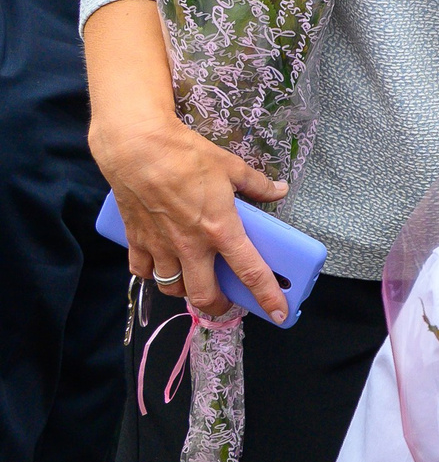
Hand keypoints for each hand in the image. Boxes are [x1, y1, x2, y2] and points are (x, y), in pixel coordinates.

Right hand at [86, 2, 288, 320]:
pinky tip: (158, 267)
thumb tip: (279, 189)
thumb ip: (257, 184)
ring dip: (184, 292)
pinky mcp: (135, 238)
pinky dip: (150, 274)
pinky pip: (141, 270)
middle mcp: (190, 245)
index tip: (279, 315)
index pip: (250, 273)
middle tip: (226, 301)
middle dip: (217, 306)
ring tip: (193, 284)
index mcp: (220, 230)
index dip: (267, 297)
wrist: (135, 146)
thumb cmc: (185, 154)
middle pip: (203, 295)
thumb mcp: (231, 167)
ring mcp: (160, 245)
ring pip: (171, 288)